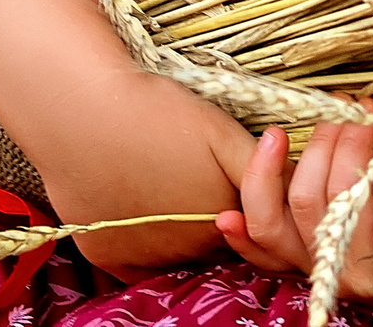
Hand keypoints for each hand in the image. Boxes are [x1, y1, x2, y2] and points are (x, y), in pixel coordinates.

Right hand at [38, 70, 257, 280]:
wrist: (81, 111)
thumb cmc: (155, 112)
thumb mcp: (219, 128)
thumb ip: (260, 164)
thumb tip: (291, 178)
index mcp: (222, 218)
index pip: (247, 223)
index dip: (238, 197)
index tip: (220, 170)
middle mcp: (187, 250)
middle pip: (211, 240)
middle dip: (208, 215)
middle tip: (185, 172)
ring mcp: (145, 258)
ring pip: (174, 251)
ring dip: (174, 228)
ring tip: (157, 180)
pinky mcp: (107, 256)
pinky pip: (134, 261)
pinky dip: (138, 239)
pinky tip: (133, 203)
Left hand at [214, 102, 372, 312]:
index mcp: (371, 267)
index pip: (350, 195)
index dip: (356, 148)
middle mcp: (333, 270)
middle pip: (309, 198)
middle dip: (325, 144)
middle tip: (345, 107)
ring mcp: (311, 265)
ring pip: (270, 224)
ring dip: (268, 174)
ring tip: (278, 133)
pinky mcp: (299, 262)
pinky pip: (261, 254)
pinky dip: (241, 237)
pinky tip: (225, 216)